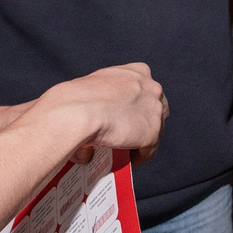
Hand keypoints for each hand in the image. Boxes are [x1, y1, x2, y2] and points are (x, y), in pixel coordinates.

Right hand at [37, 63, 166, 160]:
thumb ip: (104, 95)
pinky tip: (125, 162)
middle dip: (144, 121)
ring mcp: (154, 111)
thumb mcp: (95, 84)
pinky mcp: (152, 133)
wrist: (79, 111)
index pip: (146, 89)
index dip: (138, 103)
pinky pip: (148, 150)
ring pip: (154, 130)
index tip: (126, 114)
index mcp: (138, 71)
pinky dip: (138, 157)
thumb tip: (96, 114)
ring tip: (124, 151)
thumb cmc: (76, 98)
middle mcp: (152, 88)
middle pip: (155, 108)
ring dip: (140, 140)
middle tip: (126, 134)